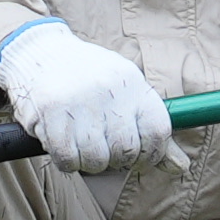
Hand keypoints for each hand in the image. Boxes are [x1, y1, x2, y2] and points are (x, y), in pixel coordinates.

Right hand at [0, 18, 171, 171]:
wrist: (38, 51)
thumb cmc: (88, 77)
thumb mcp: (124, 92)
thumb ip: (150, 130)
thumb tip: (181, 168)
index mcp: (132, 82)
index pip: (158, 130)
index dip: (153, 154)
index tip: (141, 158)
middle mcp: (109, 90)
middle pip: (127, 150)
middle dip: (118, 160)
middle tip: (105, 151)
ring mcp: (78, 101)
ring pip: (97, 159)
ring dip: (90, 163)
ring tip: (83, 146)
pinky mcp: (50, 112)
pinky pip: (67, 159)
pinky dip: (67, 162)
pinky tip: (64, 146)